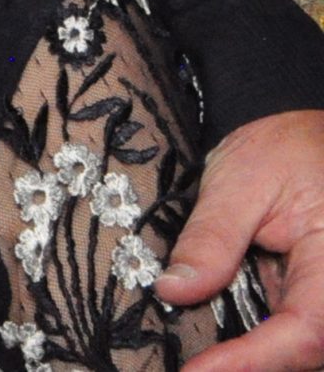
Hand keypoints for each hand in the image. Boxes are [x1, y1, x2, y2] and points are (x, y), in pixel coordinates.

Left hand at [169, 109, 323, 370]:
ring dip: (248, 355)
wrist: (310, 135)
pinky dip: (254, 341)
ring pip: (299, 346)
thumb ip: (212, 236)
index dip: (252, 360)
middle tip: (188, 367)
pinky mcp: (312, 297)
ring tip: (196, 358)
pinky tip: (212, 347)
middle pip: (306, 350)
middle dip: (246, 365)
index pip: (306, 330)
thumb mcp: (240, 179)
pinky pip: (292, 331)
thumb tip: (174, 289)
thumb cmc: (286, 148)